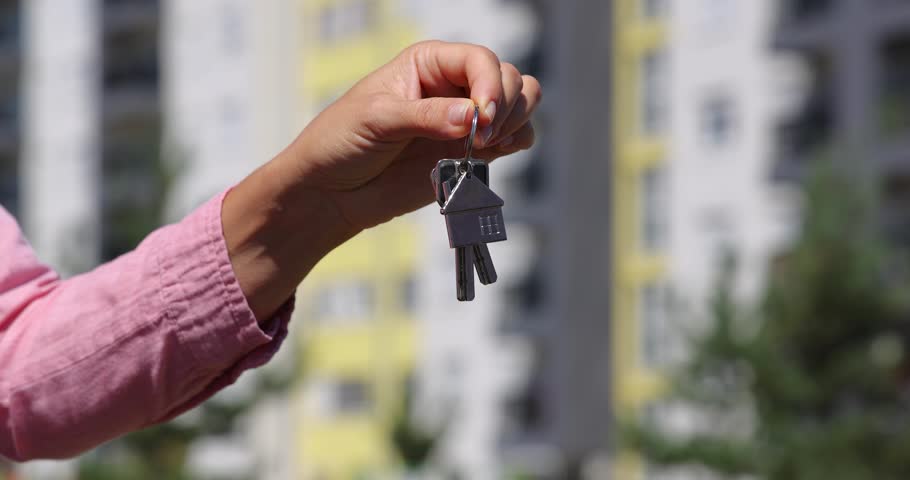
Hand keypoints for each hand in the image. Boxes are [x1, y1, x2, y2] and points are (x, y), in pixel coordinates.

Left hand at [223, 41, 541, 319]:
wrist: (332, 193)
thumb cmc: (341, 143)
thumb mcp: (377, 120)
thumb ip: (426, 116)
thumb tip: (471, 115)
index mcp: (428, 64)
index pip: (480, 60)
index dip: (490, 85)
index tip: (480, 118)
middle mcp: (452, 87)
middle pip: (509, 78)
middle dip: (506, 105)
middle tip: (480, 138)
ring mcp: (465, 121)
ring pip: (520, 104)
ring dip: (517, 120)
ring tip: (487, 144)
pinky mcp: (471, 153)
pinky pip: (514, 139)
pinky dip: (516, 142)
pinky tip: (493, 153)